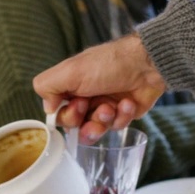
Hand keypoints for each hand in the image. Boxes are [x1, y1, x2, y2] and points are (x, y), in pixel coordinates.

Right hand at [33, 34, 165, 142]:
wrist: (147, 64)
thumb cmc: (109, 63)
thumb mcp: (71, 70)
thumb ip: (48, 86)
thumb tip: (47, 108)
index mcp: (70, 87)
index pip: (58, 115)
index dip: (67, 116)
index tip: (78, 105)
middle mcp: (85, 97)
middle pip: (76, 126)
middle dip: (87, 120)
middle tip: (98, 106)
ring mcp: (104, 106)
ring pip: (96, 130)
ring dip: (104, 120)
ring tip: (113, 107)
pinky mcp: (122, 114)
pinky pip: (116, 127)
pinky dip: (122, 116)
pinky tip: (128, 103)